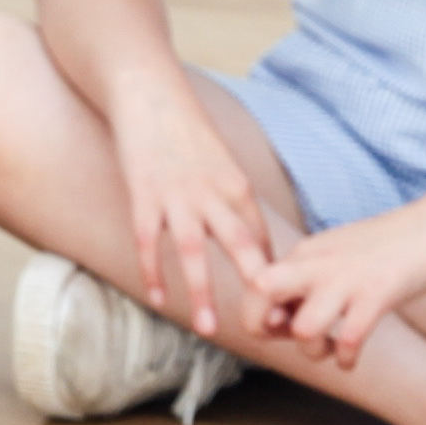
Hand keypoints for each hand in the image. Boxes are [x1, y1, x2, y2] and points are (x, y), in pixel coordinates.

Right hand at [107, 79, 274, 334]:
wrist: (149, 95)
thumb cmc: (187, 134)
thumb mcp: (222, 166)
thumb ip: (234, 205)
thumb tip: (252, 244)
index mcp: (238, 188)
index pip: (262, 240)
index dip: (273, 274)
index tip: (282, 307)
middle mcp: (212, 194)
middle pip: (240, 246)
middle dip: (254, 286)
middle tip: (267, 324)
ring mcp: (176, 196)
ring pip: (193, 252)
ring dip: (201, 292)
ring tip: (208, 330)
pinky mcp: (143, 196)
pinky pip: (148, 242)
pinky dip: (152, 271)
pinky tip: (157, 299)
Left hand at [247, 192, 425, 363]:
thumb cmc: (390, 247)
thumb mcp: (337, 255)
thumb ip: (307, 279)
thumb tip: (281, 317)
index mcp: (305, 253)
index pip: (253, 283)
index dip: (258, 314)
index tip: (284, 325)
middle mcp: (318, 263)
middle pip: (260, 294)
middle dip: (265, 327)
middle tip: (290, 338)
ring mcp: (347, 280)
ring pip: (303, 329)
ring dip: (313, 352)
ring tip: (331, 349)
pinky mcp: (377, 295)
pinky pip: (349, 341)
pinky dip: (347, 359)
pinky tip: (353, 358)